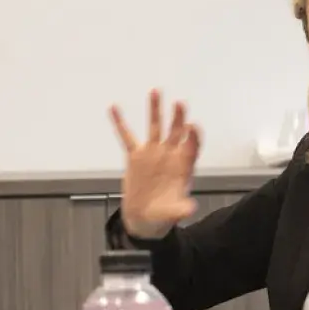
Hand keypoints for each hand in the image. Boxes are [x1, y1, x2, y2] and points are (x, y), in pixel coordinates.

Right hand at [112, 90, 200, 239]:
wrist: (145, 218)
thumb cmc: (163, 215)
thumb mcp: (173, 214)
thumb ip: (181, 210)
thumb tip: (190, 209)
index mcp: (183, 166)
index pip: (192, 146)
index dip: (193, 136)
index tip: (192, 126)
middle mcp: (170, 155)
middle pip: (176, 132)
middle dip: (178, 117)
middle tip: (179, 103)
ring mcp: (152, 154)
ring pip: (155, 127)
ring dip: (155, 110)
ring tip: (155, 91)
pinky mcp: (135, 157)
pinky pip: (127, 137)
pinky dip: (120, 123)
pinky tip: (114, 108)